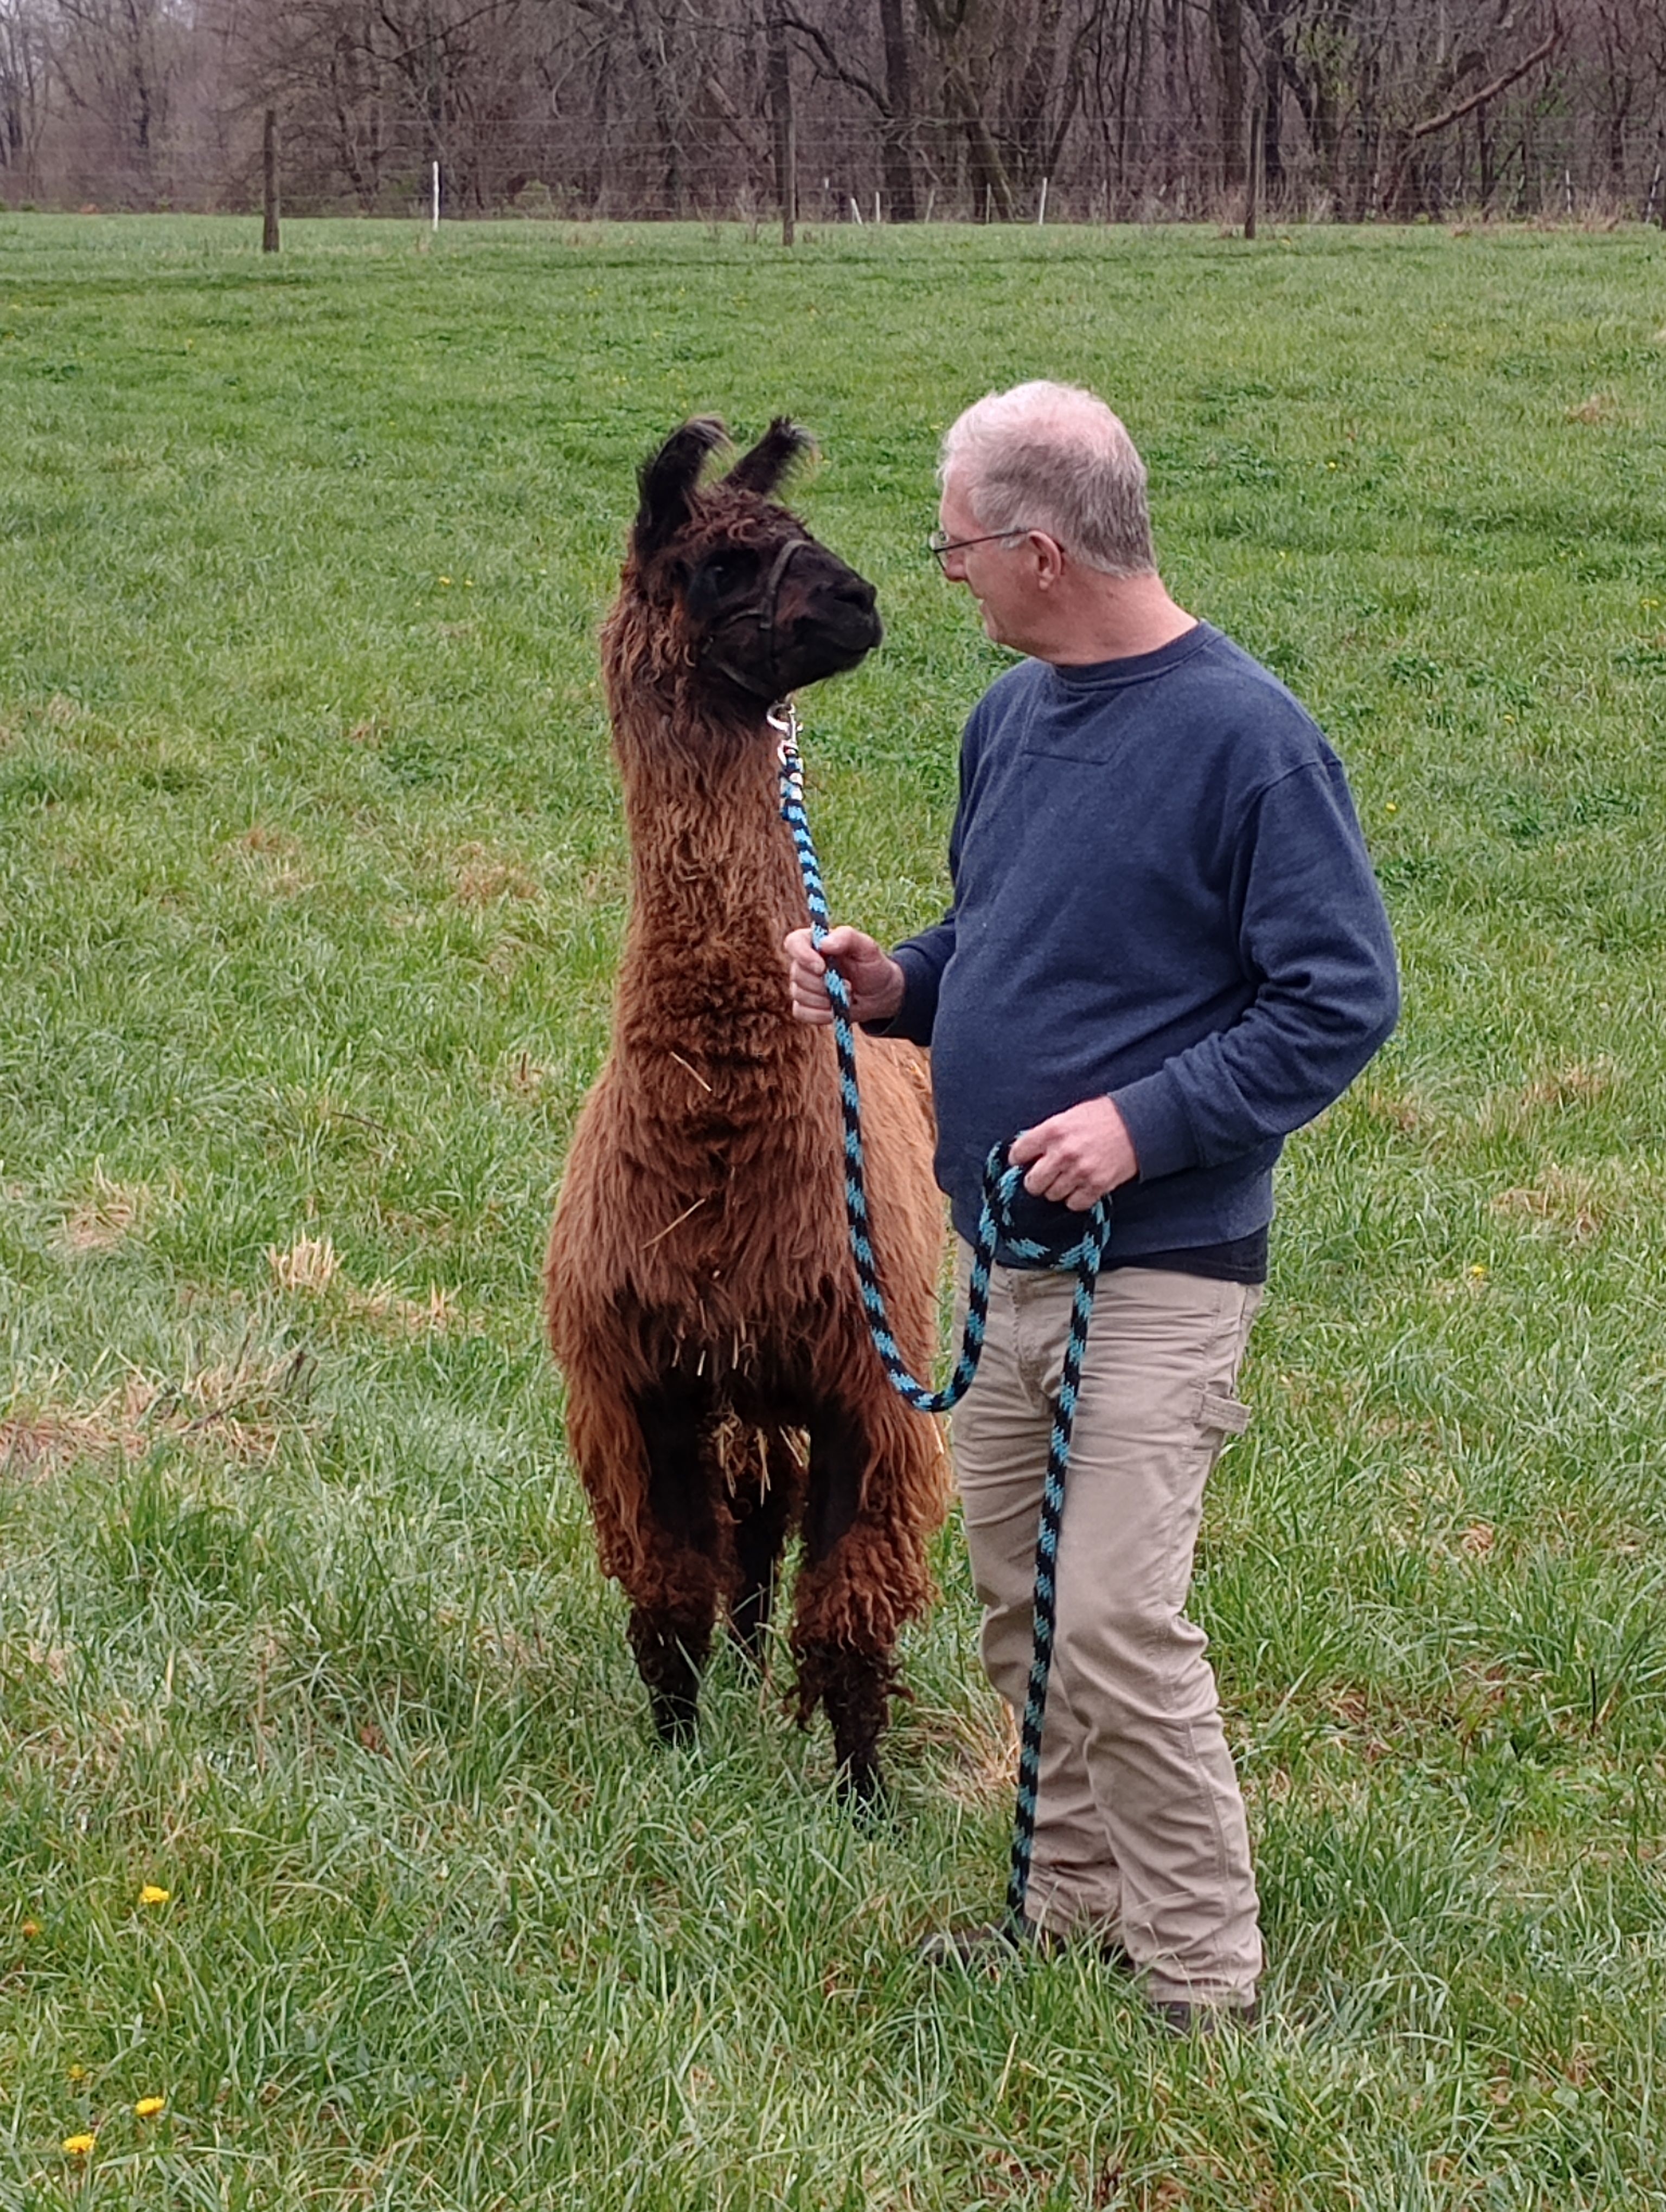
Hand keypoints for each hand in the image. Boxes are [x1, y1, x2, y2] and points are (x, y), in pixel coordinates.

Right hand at [782, 925, 905, 1026]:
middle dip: (824, 984)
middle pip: (797, 974)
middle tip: (849, 985)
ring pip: (800, 995)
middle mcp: (803, 963)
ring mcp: (801, 985)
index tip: (822, 967)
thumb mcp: (867, 948)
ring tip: (846, 995)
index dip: (803, 955)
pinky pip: (801, 1013)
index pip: (793, 943)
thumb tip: (824, 944)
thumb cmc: (871, 966)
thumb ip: (847, 937)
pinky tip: (836, 1009)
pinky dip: (822, 1014)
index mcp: (814, 942)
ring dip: (827, 1000)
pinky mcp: (803, 1006)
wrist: (878, 994)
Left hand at [1009, 1097, 1137, 1210]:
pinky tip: (1081, 1187)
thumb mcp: (1070, 1115)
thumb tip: (1028, 1151)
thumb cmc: (1104, 1116)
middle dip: (1036, 1180)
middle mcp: (1063, 1153)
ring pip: (1052, 1195)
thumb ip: (1048, 1133)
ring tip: (1068, 1178)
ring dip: (1057, 1190)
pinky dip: (1076, 1199)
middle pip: (1032, 1183)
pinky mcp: (1097, 1186)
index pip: (1018, 1153)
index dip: (1020, 1159)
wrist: (1140, 1123)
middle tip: (1045, 1175)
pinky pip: (1074, 1204)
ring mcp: (1080, 1171)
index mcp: (1053, 1130)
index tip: (1024, 1161)